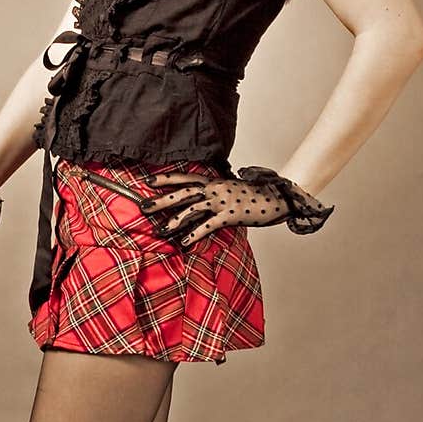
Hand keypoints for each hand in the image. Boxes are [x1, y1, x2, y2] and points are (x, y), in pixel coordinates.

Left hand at [136, 171, 291, 246]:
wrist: (279, 196)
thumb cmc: (257, 194)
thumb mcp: (233, 188)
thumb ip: (217, 191)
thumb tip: (205, 196)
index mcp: (215, 181)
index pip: (186, 177)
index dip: (167, 178)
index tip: (149, 181)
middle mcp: (216, 188)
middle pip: (183, 192)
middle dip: (162, 200)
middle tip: (143, 206)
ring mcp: (223, 201)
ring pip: (193, 209)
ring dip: (174, 220)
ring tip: (160, 230)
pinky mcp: (230, 215)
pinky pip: (208, 226)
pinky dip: (194, 235)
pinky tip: (183, 244)